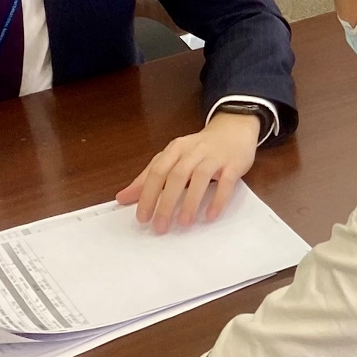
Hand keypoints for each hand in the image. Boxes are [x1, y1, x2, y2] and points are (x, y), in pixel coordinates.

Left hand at [116, 112, 259, 233]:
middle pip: (176, 175)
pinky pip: (226, 182)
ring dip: (190, 201)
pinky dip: (218, 199)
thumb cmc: (199, 149)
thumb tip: (123, 197)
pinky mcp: (233, 164)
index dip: (148, 195)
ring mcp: (214, 157)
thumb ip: (148, 177)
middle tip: (160, 226)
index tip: (142, 218)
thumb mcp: (172, 158)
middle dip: (166, 202)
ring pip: (200, 177)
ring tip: (184, 223)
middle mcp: (193, 151)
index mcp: (175, 149)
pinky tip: (210, 215)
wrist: (233, 130)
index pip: (157, 171)